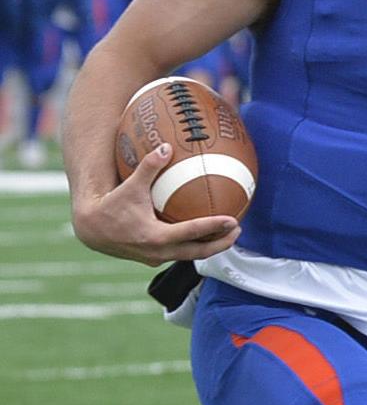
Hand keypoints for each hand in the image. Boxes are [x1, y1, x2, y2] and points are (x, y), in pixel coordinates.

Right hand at [71, 143, 240, 265]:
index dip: (214, 227)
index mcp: (155, 236)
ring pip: (189, 255)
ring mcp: (156, 257)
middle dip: (220, 243)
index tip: (233, 220)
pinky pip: (180, 252)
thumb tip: (166, 146)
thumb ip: (149, 166)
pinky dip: (195, 245)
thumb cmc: (111, 205)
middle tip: (237, 230)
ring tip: (228, 233)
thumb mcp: (130, 185)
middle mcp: (158, 251)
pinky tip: (206, 233)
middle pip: (197, 252)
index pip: (191, 232)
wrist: (91, 230)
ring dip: (210, 246)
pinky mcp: (153, 258)